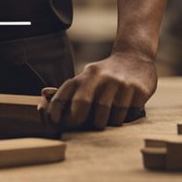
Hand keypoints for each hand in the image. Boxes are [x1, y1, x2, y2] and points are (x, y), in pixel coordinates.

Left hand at [41, 51, 156, 128]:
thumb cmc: (106, 74)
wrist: (136, 57)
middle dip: (78, 119)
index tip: (55, 121)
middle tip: (80, 124)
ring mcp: (120, 84)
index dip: (56, 109)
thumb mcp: (88, 76)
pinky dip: (122, 119)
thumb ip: (70, 89)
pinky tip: (124, 111)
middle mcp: (101, 77)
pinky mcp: (137, 90)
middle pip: (83, 104)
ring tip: (106, 119)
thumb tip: (44, 94)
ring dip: (104, 122)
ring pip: (106, 114)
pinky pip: (126, 114)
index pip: (65, 93)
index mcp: (85, 75)